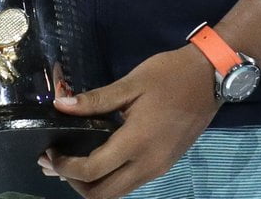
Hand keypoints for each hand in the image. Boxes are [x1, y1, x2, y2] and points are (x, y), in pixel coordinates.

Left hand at [39, 46, 220, 198]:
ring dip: (93, 185)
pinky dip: (110, 178)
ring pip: (118, 193)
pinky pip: (131, 182)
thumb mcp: (132, 82)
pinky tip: (99, 156)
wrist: (211, 76)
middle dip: (74, 183)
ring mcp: (159, 168)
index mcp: (137, 143)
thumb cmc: (170, 75)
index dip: (65, 166)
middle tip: (56, 162)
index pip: (92, 171)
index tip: (48, 153)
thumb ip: (96, 99)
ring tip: (73, 160)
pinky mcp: (165, 164)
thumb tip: (60, 106)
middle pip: (103, 195)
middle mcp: (148, 165)